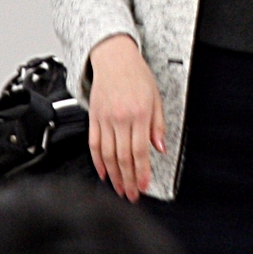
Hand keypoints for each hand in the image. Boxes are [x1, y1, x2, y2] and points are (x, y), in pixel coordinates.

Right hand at [86, 34, 164, 200]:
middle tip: (132, 194)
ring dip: (114, 176)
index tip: (144, 186)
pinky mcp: (93, 118)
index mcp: (139, 114)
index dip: (142, 172)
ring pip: (107, 155)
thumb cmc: (137, 76)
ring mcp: (104, 119)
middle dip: (128, 180)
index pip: (140, 151)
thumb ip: (158, 126)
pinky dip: (98, 162)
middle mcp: (120, 119)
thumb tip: (159, 148)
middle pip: (123, 157)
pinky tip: (104, 173)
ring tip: (120, 189)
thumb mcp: (157, 98)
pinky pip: (94, 144)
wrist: (114, 59)